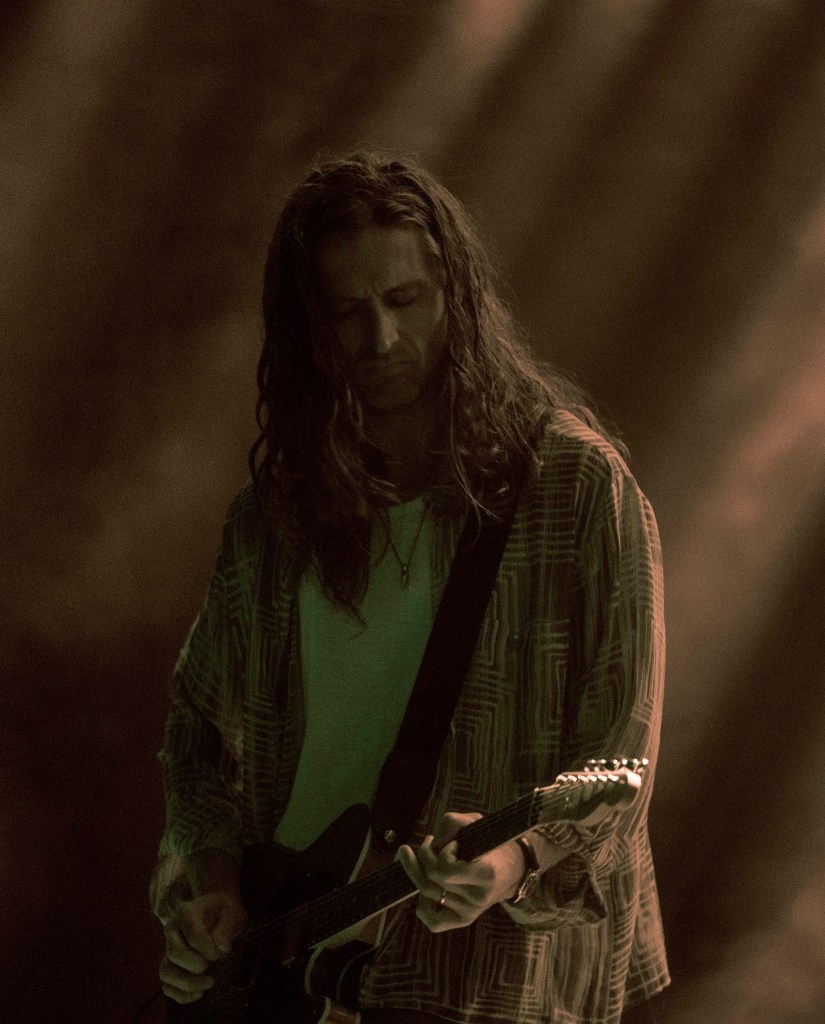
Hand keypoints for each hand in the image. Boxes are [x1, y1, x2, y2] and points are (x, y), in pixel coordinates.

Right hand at [159, 891, 247, 1003]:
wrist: (218, 915)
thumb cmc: (225, 913)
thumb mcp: (232, 913)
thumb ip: (227, 929)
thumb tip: (221, 950)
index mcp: (187, 913)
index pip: (193, 935)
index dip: (208, 949)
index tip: (222, 954)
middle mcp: (172, 930)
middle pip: (174, 954)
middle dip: (195, 967)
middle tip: (212, 969)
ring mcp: (168, 949)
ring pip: (166, 972)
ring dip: (187, 984)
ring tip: (208, 984)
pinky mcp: (171, 966)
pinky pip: (167, 986)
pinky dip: (180, 995)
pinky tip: (198, 994)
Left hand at [397, 811, 524, 932]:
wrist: (513, 870)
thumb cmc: (491, 843)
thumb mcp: (477, 823)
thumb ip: (453, 824)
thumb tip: (432, 844)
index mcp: (486, 873)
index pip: (447, 870)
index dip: (443, 852)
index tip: (453, 843)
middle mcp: (478, 897)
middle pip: (432, 880)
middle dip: (425, 855)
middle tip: (429, 842)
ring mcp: (471, 911)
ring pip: (427, 895)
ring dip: (418, 871)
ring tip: (426, 856)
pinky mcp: (464, 920)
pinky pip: (434, 923)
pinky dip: (422, 907)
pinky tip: (426, 888)